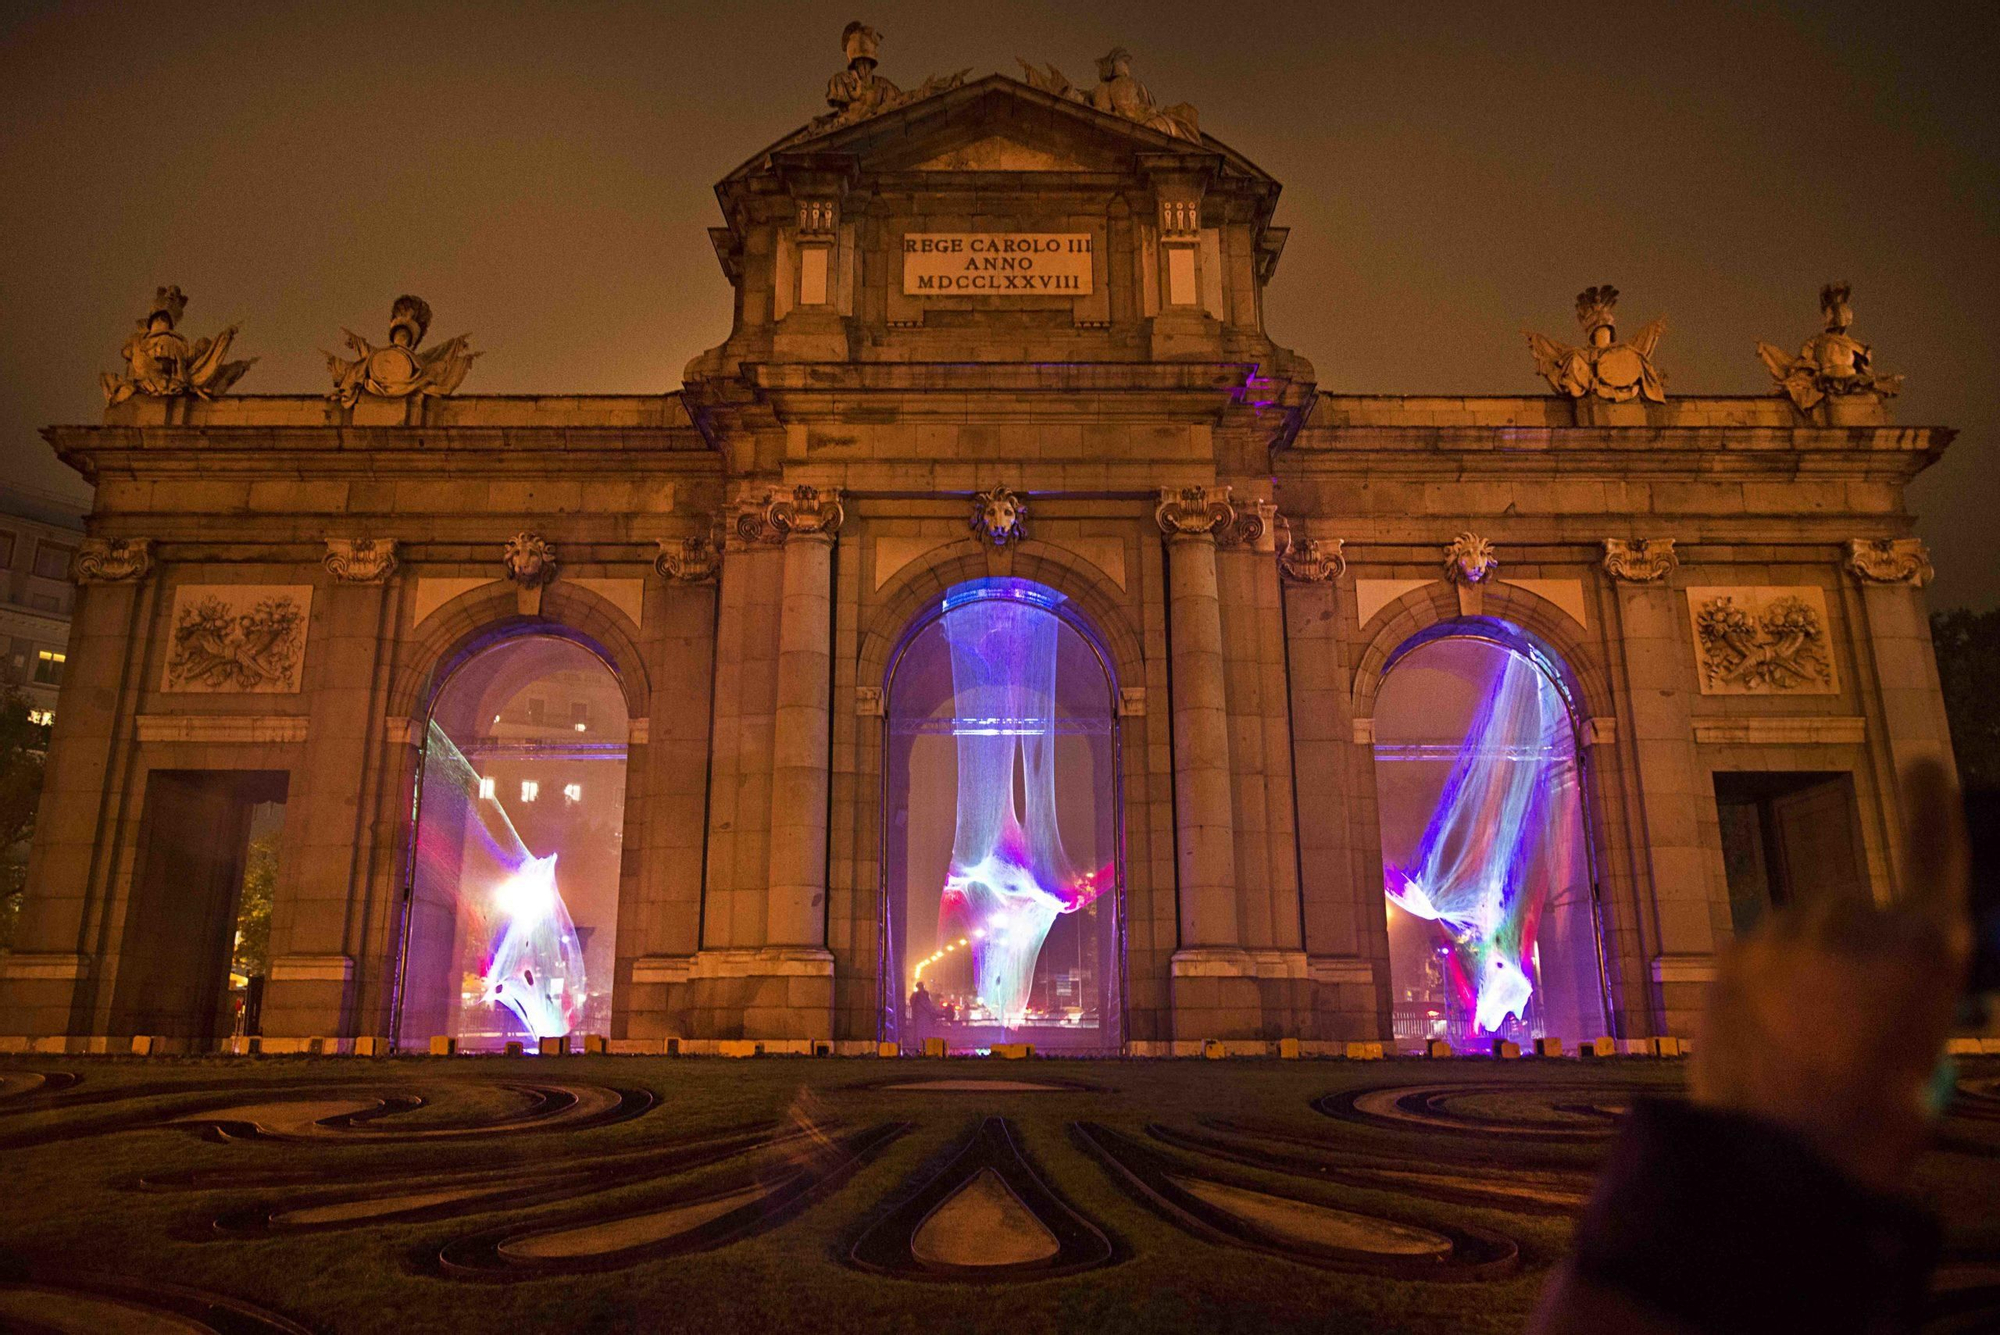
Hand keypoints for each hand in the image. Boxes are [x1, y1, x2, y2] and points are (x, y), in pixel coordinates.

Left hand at [1691, 760, 1971, 1192]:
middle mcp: (1855, 922)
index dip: (1930, 807)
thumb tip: (1890, 979)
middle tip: (1853, 1013)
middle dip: (1856, 941)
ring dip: (1808, 958)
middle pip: (1857, 904)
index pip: (1933, 853)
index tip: (1923, 765)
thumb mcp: (1924, 1055)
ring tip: (1806, 1035)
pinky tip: (1768, 1032)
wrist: (1780, 1157)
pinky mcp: (1733, 952)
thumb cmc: (1874, 1121)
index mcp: (1924, 947)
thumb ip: (1910, 994)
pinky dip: (1767, 976)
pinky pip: (1760, 949)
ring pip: (1803, 925)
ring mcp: (1787, 932)